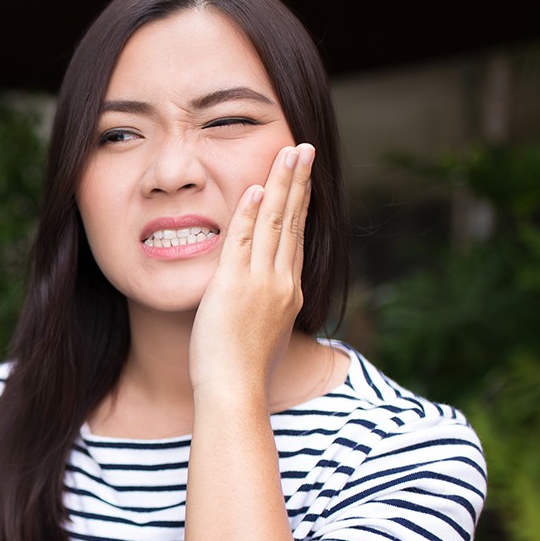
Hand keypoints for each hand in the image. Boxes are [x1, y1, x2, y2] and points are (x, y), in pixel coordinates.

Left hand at [189, 143, 313, 402]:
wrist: (235, 391)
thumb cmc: (244, 373)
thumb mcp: (264, 335)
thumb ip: (265, 312)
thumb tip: (263, 307)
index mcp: (288, 293)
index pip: (296, 238)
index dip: (301, 204)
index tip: (303, 178)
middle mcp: (281, 283)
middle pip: (293, 222)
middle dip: (299, 182)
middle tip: (304, 149)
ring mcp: (261, 283)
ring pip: (275, 223)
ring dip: (281, 185)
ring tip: (288, 153)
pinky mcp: (235, 286)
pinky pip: (244, 241)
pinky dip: (251, 213)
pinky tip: (257, 188)